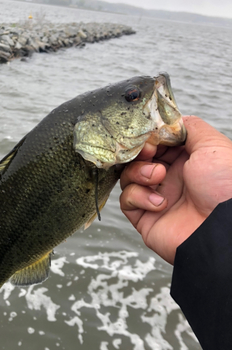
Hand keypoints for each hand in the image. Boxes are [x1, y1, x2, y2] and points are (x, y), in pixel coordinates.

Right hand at [119, 116, 231, 264]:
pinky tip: (160, 202)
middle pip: (139, 158)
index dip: (150, 137)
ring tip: (158, 177)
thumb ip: (191, 127)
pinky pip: (127, 200)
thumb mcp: (213, 145)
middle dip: (140, 152)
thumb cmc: (225, 186)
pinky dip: (139, 196)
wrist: (223, 229)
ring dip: (139, 172)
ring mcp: (156, 197)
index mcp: (187, 161)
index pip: (157, 143)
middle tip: (149, 152)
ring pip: (128, 176)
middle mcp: (171, 178)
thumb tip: (171, 120)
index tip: (150, 136)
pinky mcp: (145, 217)